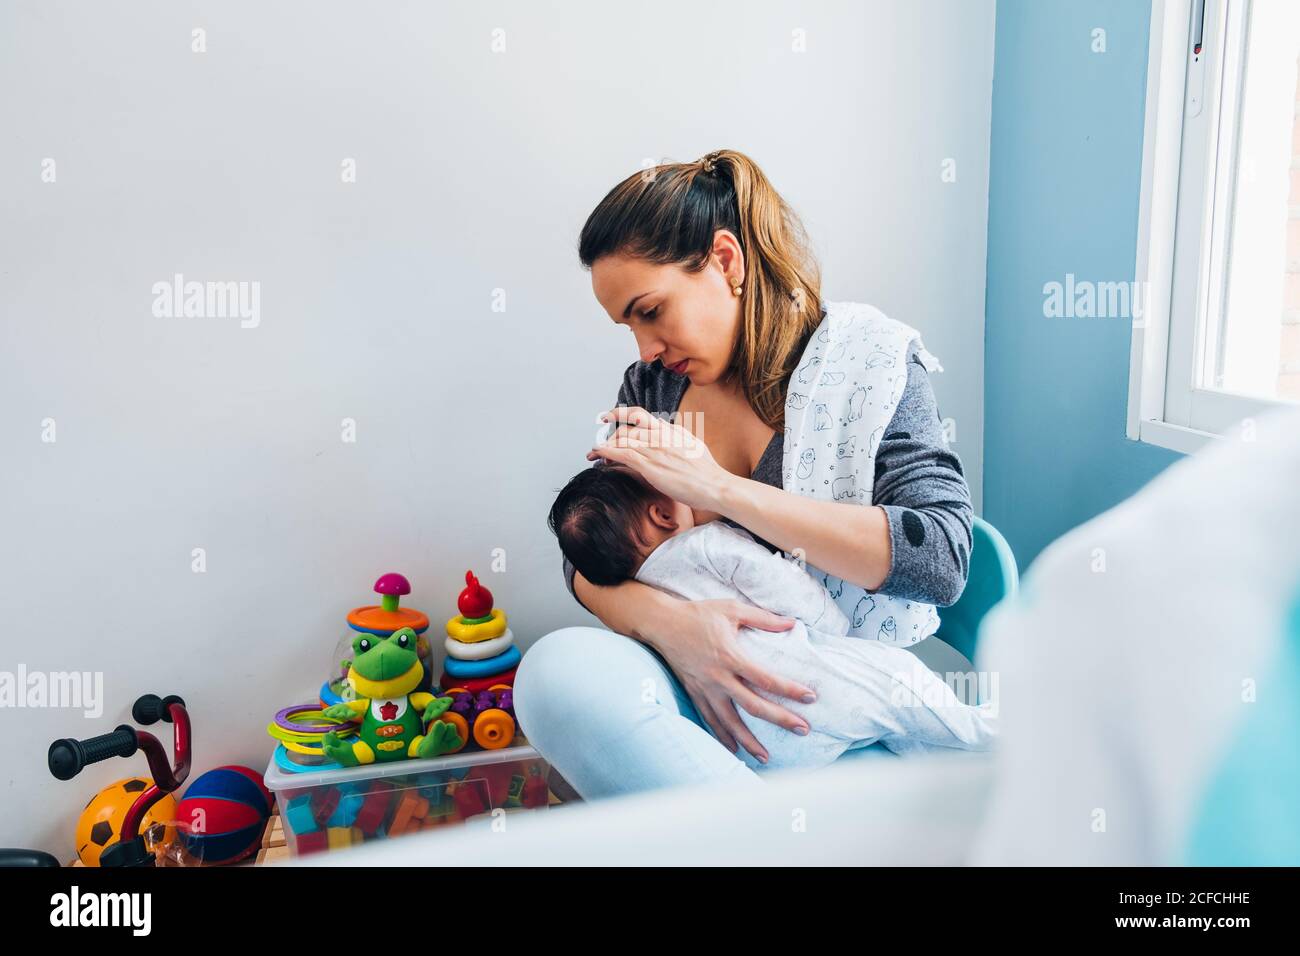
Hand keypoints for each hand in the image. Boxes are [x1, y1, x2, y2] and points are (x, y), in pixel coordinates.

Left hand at [588, 405, 733, 512]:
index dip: (622, 415)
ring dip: (604, 446)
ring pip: (622, 440)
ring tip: (594, 453)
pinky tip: (597, 455)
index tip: (611, 416)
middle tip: (601, 445)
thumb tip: (668, 430)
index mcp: (671, 430)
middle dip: (611, 436)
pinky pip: (622, 453)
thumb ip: (679, 437)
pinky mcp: (650, 464)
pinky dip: (606, 452)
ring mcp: (655, 449)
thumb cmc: (708, 473)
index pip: (641, 417)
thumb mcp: (694, 446)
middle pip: (628, 428)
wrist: (715, 485)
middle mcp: (661, 435)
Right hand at [649, 599, 816, 763]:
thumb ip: (763, 618)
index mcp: (730, 656)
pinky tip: (734, 749)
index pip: (766, 678)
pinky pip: (710, 720)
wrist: (661, 624)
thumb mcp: (732, 609)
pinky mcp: (694, 693)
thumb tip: (791, 622)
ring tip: (766, 756)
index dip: (789, 689)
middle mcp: (718, 677)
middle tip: (803, 730)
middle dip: (780, 719)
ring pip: (730, 721)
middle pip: (753, 705)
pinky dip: (722, 736)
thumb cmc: (698, 614)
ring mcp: (705, 688)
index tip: (810, 697)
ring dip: (749, 740)